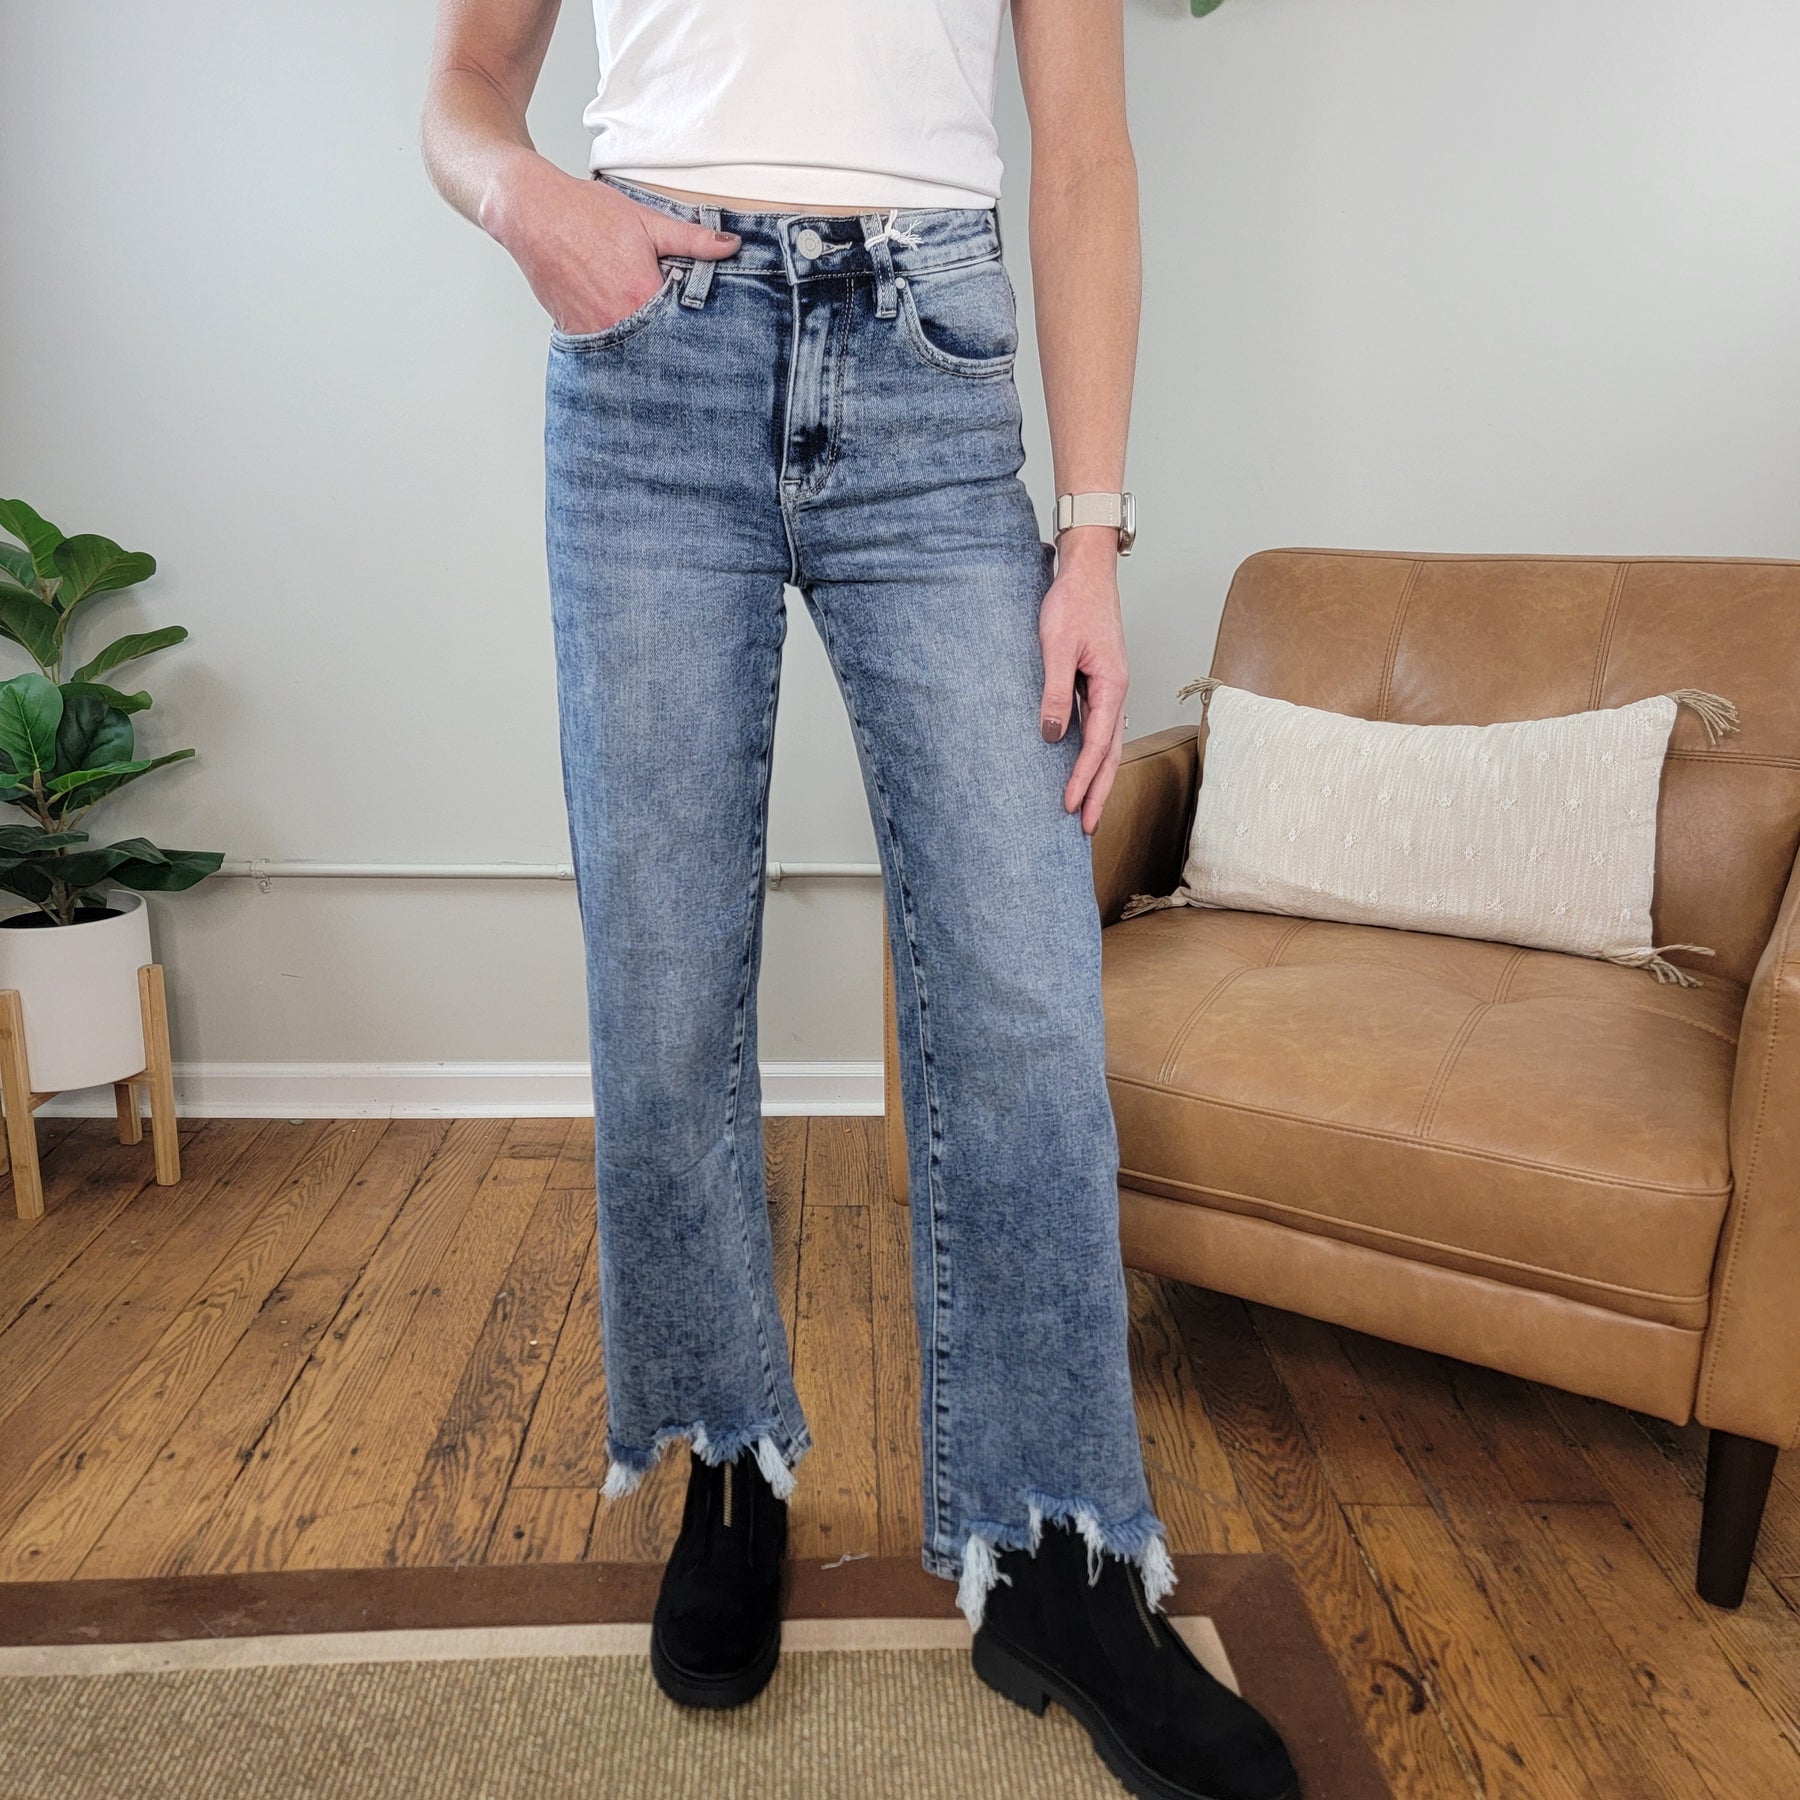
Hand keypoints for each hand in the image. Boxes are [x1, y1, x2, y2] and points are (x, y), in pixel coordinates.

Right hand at [480, 154, 739, 335]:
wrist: (531, 212)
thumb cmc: (587, 213)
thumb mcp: (646, 221)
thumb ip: (691, 239)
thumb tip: (731, 245)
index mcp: (641, 296)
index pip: (682, 330)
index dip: (697, 334)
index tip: (711, 341)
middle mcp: (617, 321)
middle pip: (657, 348)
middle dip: (672, 348)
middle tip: (690, 354)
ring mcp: (593, 330)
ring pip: (629, 353)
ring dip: (644, 350)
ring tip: (659, 348)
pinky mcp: (573, 333)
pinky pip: (603, 349)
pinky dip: (617, 347)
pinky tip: (627, 339)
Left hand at [1039, 528, 1128, 835]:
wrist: (1086, 572)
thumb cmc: (1072, 603)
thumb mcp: (1056, 647)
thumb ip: (1055, 692)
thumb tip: (1052, 735)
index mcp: (1112, 686)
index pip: (1097, 745)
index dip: (1082, 779)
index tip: (1069, 807)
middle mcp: (1117, 692)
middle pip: (1110, 755)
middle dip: (1098, 793)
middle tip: (1086, 829)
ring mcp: (1111, 689)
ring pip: (1107, 745)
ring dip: (1097, 778)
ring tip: (1085, 809)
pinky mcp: (1101, 684)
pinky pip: (1100, 729)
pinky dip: (1092, 755)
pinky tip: (1081, 768)